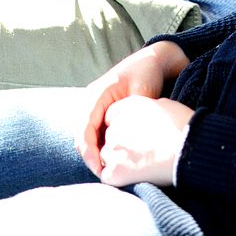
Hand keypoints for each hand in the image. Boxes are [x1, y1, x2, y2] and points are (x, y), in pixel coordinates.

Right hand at [75, 40, 188, 175]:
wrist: (154, 60)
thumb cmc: (147, 73)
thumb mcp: (140, 92)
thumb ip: (130, 115)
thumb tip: (123, 142)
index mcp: (96, 93)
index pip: (84, 128)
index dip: (89, 151)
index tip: (99, 169)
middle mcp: (90, 99)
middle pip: (81, 134)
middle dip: (90, 156)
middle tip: (104, 175)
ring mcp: (95, 105)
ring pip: (87, 135)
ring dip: (94, 152)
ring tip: (107, 170)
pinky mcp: (102, 110)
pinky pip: (95, 132)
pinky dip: (100, 146)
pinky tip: (112, 157)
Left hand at [98, 95, 195, 186]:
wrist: (186, 148)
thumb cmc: (181, 125)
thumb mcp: (162, 104)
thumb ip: (145, 110)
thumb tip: (145, 118)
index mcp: (123, 107)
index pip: (112, 117)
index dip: (124, 126)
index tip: (136, 134)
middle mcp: (113, 127)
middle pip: (110, 137)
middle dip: (121, 143)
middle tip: (141, 150)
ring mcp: (111, 150)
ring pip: (107, 156)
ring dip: (119, 160)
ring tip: (141, 164)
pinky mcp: (113, 172)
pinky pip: (108, 176)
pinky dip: (119, 177)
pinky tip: (136, 175)